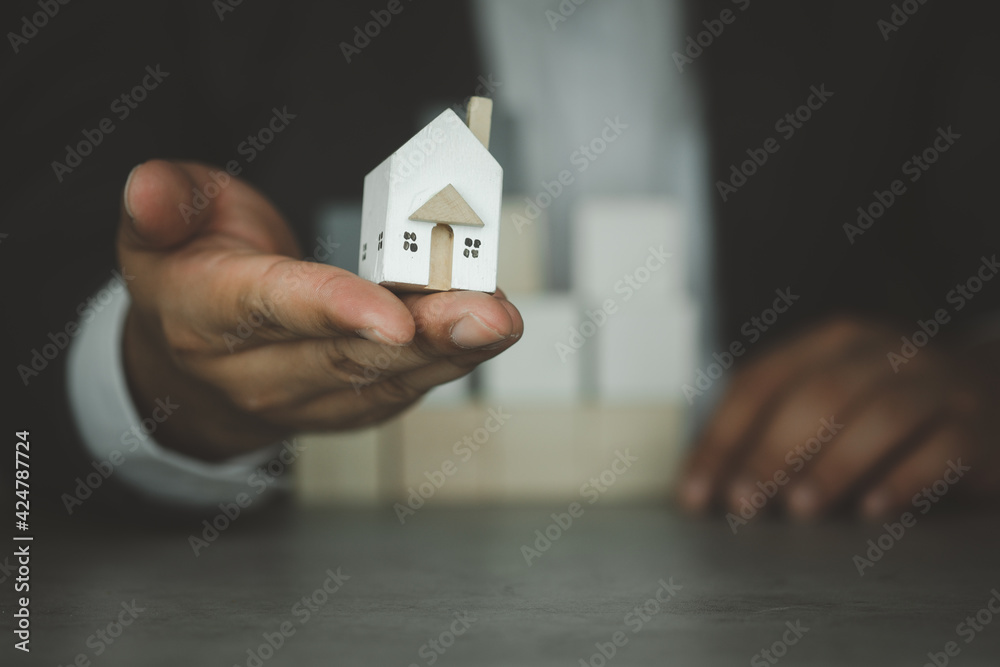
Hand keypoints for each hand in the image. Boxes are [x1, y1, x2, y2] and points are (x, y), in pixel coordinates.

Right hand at [117, 160, 521, 461]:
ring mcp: (307, 400)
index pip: (274, 311)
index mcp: (207, 317)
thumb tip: (148, 189)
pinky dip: (450, 359)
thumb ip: (163, 204)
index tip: (394, 316)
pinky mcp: (349, 408)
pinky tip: (487, 331)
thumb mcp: (160, 229)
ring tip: (501, 319)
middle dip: (425, 334)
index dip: (335, 311)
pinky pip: (404, 389)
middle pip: (348, 354)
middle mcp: (257, 374)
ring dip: (452, 350)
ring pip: (387, 379)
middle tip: (489, 312)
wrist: (199, 366)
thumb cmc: (193, 275)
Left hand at [677, 318, 999, 519]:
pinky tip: (873, 511)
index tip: (696, 493)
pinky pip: (940, 450)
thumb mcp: (833, 399)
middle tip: (743, 504)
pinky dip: (902, 480)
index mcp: (831, 342)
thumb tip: (712, 487)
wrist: (995, 393)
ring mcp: (936, 383)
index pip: (760, 381)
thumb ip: (778, 428)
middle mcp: (882, 351)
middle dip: (771, 453)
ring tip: (799, 509)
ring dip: (833, 466)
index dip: (722, 439)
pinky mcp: (979, 426)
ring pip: (879, 416)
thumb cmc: (892, 405)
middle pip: (816, 395)